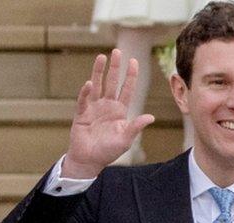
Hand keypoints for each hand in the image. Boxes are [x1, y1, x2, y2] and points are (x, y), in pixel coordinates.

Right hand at [63, 49, 154, 178]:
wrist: (90, 160)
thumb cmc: (109, 151)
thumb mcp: (125, 139)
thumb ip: (136, 127)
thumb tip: (151, 117)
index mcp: (119, 111)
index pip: (127, 89)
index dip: (130, 76)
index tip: (134, 61)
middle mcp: (107, 106)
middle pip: (112, 83)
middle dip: (115, 68)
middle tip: (117, 51)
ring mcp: (93, 108)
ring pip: (97, 86)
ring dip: (99, 72)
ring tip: (102, 57)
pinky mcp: (81, 114)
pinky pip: (84, 100)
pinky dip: (86, 92)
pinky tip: (90, 83)